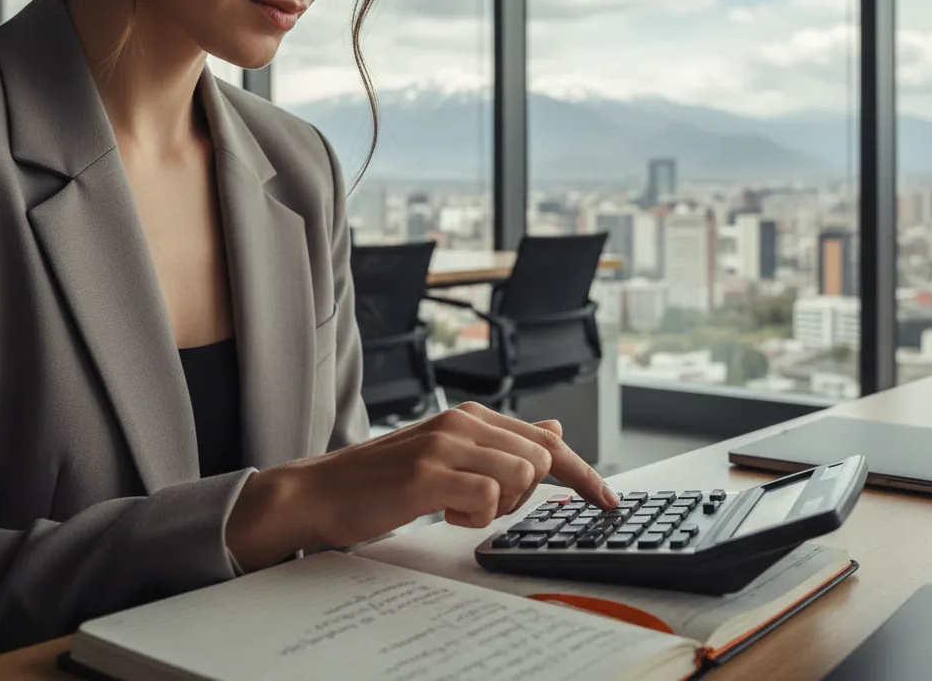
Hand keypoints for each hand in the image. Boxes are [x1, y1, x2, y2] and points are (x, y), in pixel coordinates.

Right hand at [280, 402, 618, 550]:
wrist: (323, 491)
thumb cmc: (384, 478)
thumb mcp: (449, 453)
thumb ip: (502, 442)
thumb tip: (555, 430)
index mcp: (470, 416)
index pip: (545, 440)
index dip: (583, 473)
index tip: (608, 500)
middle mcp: (462, 422)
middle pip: (539, 460)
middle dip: (524, 494)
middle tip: (481, 504)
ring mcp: (446, 445)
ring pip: (519, 477)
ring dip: (497, 506)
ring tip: (457, 505)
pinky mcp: (429, 474)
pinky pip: (487, 499)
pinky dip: (473, 517)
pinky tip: (442, 511)